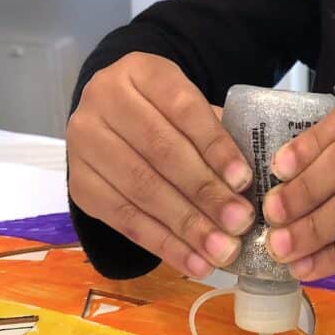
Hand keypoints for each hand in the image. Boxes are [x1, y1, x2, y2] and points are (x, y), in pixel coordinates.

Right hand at [67, 53, 254, 277]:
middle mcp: (103, 100)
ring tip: (223, 250)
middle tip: (240, 223)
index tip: (245, 180)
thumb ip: (219, 136)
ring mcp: (84, 142)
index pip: (183, 109)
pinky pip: (125, 220)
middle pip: (160, 152)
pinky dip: (164, 246)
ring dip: (187, 226)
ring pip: (141, 189)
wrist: (114, 120)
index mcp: (141, 71)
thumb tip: (253, 185)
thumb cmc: (167, 115)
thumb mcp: (191, 109)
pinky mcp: (80, 184)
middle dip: (205, 192)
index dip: (215, 146)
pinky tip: (195, 262)